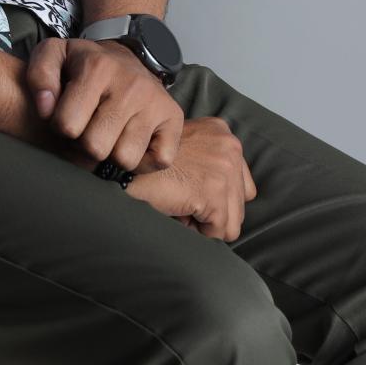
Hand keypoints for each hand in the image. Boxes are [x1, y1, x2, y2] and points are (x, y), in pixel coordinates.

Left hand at [24, 36, 183, 173]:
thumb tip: (45, 108)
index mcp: (97, 67)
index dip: (61, 126)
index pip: (67, 125)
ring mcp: (155, 102)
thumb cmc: (85, 65)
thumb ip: (39, 77)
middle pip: (95, 148)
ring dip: (112, 153)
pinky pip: (158, 161)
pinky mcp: (174, 119)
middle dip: (85, 144)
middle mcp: (130, 84)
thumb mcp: (54, 56)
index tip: (67, 115)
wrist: (127, 55)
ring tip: (109, 133)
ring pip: (125, 159)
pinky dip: (143, 160)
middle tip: (88, 127)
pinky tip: (131, 140)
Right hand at [126, 116, 257, 241]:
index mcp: (222, 132)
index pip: (242, 184)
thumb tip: (229, 207)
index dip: (216, 198)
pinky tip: (177, 210)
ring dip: (204, 223)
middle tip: (181, 199)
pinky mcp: (214, 190)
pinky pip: (218, 232)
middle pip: (240, 205)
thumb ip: (211, 164)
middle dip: (211, 213)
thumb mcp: (188, 149)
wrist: (123, 166)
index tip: (190, 190)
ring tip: (179, 205)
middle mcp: (230, 145)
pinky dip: (197, 231)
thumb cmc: (148, 162)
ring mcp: (224, 167)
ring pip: (232, 223)